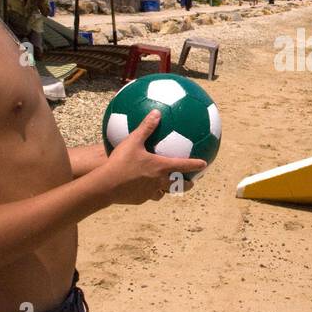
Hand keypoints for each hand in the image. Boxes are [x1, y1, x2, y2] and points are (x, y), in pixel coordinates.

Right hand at [93, 110, 207, 203]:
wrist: (106, 186)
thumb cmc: (121, 162)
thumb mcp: (133, 141)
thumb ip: (146, 127)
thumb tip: (156, 112)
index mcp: (161, 167)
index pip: (184, 165)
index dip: (195, 165)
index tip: (204, 164)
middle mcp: (159, 181)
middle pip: (179, 185)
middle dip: (187, 183)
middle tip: (191, 181)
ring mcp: (149, 192)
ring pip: (164, 193)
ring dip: (168, 190)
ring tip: (167, 186)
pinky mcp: (139, 199)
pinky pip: (148, 196)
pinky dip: (150, 193)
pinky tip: (143, 189)